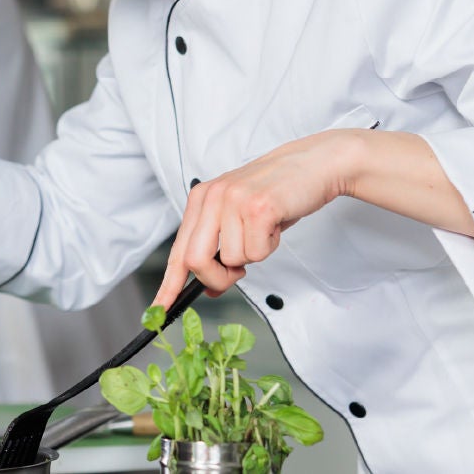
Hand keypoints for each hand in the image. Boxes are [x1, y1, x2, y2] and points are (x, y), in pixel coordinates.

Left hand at [153, 130, 362, 308]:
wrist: (313, 165)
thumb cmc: (278, 193)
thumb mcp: (239, 217)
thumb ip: (219, 249)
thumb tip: (208, 288)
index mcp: (200, 199)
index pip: (178, 250)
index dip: (168, 284)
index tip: (159, 309)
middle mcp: (211, 197)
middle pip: (194, 260)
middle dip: (216, 279)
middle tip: (237, 273)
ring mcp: (233, 200)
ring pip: (231, 260)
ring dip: (253, 255)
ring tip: (265, 229)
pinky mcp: (258, 207)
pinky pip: (255, 253)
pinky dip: (269, 247)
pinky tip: (275, 225)